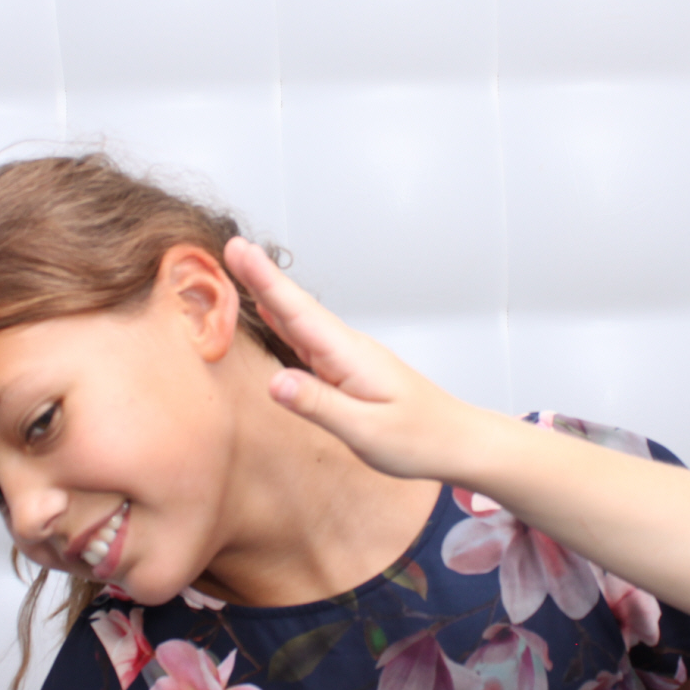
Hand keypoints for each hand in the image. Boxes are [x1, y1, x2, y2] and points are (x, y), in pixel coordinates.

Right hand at [222, 237, 485, 481]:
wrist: (457, 442)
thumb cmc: (418, 439)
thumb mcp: (365, 431)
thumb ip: (318, 404)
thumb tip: (274, 382)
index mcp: (350, 356)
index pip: (298, 312)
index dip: (265, 281)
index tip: (240, 250)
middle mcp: (347, 348)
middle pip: (295, 306)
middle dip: (262, 276)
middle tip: (232, 247)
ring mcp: (347, 357)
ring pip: (300, 319)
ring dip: (270, 293)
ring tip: (242, 268)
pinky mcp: (347, 369)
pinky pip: (307, 338)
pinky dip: (284, 319)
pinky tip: (271, 312)